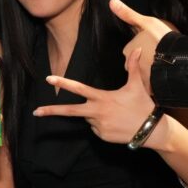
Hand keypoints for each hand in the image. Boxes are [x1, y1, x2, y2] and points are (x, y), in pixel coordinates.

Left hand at [33, 49, 156, 145]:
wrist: (151, 130)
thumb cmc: (143, 105)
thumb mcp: (137, 85)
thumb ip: (133, 67)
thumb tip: (138, 50)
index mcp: (102, 98)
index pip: (79, 88)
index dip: (63, 83)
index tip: (49, 79)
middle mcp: (97, 112)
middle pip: (70, 111)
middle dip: (51, 111)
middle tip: (35, 112)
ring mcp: (98, 126)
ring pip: (89, 118)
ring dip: (97, 115)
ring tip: (117, 113)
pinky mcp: (102, 137)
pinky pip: (96, 129)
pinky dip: (103, 125)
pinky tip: (117, 124)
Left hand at [110, 0, 174, 90]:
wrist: (178, 59)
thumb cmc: (162, 39)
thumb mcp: (145, 22)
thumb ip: (128, 14)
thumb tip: (111, 1)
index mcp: (128, 50)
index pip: (132, 51)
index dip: (144, 48)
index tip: (154, 46)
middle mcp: (130, 66)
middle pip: (137, 64)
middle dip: (146, 62)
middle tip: (160, 57)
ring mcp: (140, 78)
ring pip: (144, 76)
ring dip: (152, 73)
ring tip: (164, 68)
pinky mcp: (151, 88)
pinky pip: (153, 87)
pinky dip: (158, 85)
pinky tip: (166, 80)